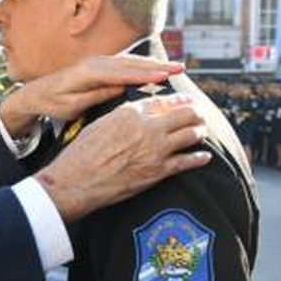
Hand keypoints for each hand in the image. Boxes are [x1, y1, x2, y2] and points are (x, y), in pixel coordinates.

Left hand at [0, 54, 185, 137]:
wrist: (38, 92)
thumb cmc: (54, 102)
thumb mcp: (72, 105)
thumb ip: (95, 95)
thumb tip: (119, 89)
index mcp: (89, 72)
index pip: (121, 73)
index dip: (143, 75)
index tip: (163, 77)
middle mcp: (96, 62)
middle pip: (131, 63)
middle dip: (157, 65)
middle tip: (180, 68)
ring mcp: (99, 61)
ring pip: (131, 61)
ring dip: (154, 64)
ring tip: (176, 68)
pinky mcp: (102, 65)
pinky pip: (126, 64)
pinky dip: (144, 65)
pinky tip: (159, 69)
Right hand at [34, 94, 209, 221]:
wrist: (77, 180)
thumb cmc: (82, 153)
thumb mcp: (101, 124)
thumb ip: (123, 116)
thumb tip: (137, 114)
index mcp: (131, 112)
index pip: (164, 101)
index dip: (180, 100)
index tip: (187, 101)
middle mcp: (147, 127)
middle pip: (185, 114)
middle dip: (196, 113)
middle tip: (199, 115)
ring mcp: (156, 150)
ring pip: (191, 134)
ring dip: (199, 132)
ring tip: (201, 132)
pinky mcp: (158, 171)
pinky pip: (187, 162)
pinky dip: (199, 158)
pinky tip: (204, 156)